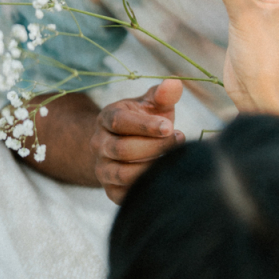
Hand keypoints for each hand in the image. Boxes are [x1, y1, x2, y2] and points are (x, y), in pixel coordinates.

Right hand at [90, 78, 184, 202]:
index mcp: (107, 118)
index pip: (120, 122)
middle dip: (155, 146)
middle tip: (178, 139)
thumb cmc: (145, 120)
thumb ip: (163, 94)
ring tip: (173, 158)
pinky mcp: (110, 190)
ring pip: (123, 174)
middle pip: (123, 149)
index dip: (145, 126)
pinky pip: (124, 195)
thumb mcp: (152, 104)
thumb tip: (174, 83)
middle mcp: (99, 144)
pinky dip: (145, 188)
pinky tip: (164, 176)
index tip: (170, 126)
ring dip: (151, 167)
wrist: (126, 144)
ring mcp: (102, 168)